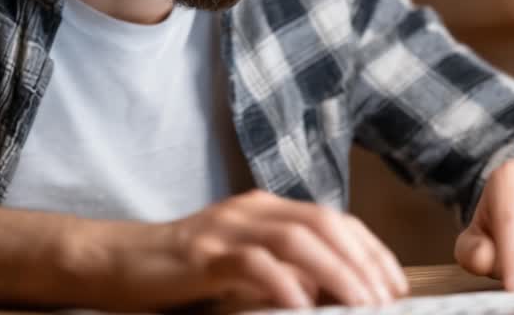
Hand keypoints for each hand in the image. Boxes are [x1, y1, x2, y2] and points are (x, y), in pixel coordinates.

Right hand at [133, 189, 408, 308]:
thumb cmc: (183, 270)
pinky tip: (301, 305)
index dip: (370, 249)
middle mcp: (252, 210)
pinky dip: (282, 283)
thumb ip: (283, 270)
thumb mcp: (242, 266)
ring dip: (335, 272)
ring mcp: (227, 228)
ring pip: (297, 239)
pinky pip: (252, 263)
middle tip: (385, 298)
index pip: (334, 219)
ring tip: (359, 302)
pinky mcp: (203, 253)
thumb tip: (331, 294)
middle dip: (363, 261)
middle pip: (324, 224)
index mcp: (266, 209)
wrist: (118, 261)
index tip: (394, 282)